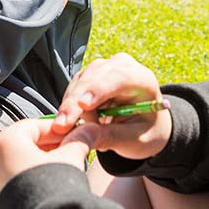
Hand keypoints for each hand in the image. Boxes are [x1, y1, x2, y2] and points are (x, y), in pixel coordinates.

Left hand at [0, 118, 93, 208]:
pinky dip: (19, 195)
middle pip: (18, 149)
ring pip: (9, 174)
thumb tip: (89, 130)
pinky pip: (3, 197)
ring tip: (53, 183)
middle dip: (42, 152)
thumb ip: (78, 141)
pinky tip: (38, 202)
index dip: (55, 130)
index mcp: (3, 143)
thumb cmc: (53, 191)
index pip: (32, 127)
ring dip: (29, 174)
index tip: (71, 136)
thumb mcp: (70, 160)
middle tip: (65, 157)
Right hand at [49, 53, 171, 161]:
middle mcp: (123, 67)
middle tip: (62, 127)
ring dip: (72, 107)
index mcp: (143, 80)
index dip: (99, 89)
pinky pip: (73, 88)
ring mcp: (105, 69)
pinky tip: (72, 122)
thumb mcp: (134, 140)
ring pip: (80, 82)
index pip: (119, 77)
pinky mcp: (90, 76)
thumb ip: (109, 137)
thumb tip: (81, 137)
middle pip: (94, 77)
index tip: (82, 105)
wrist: (145, 127)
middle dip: (76, 102)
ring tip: (76, 131)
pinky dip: (69, 106)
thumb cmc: (145, 133)